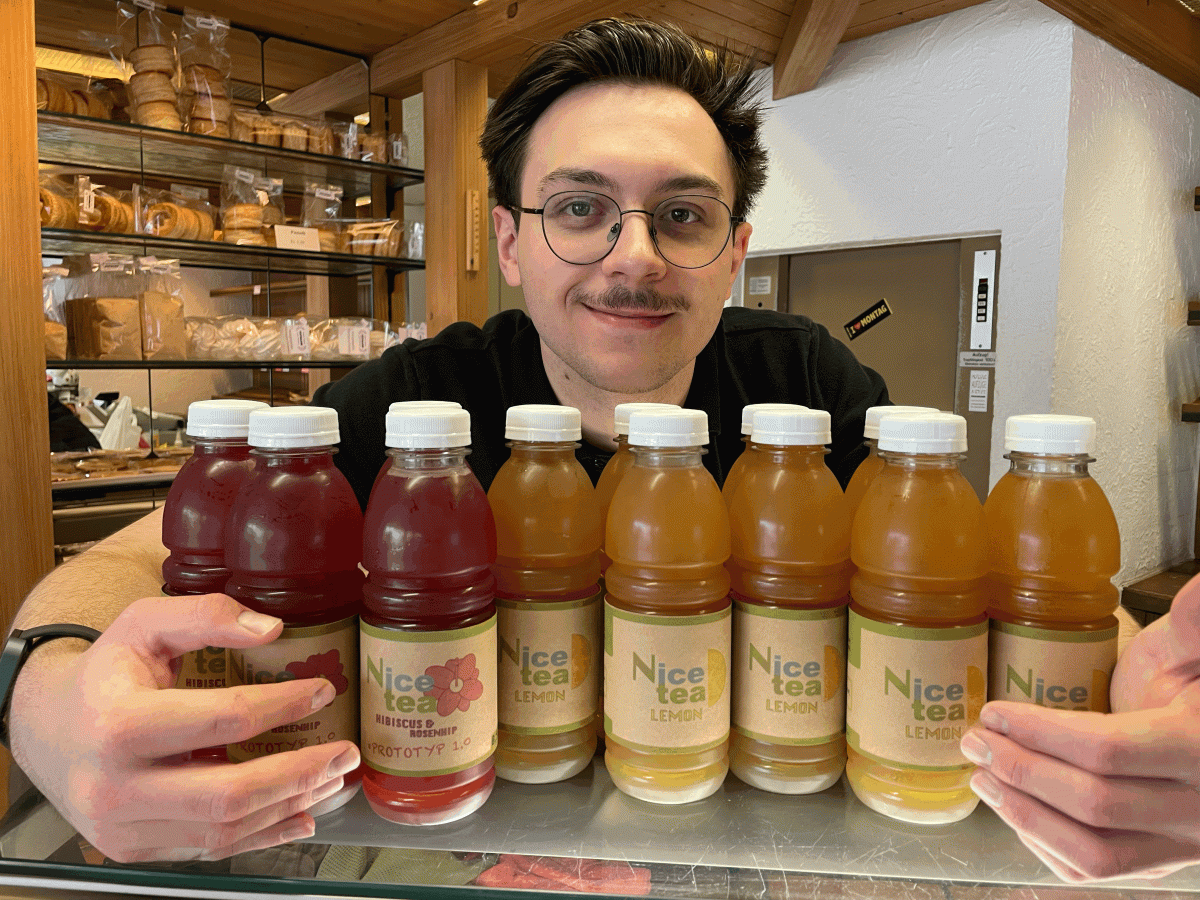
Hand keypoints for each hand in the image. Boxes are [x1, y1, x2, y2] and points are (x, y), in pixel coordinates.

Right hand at [9, 594, 360, 863]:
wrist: (48, 730)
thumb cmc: (106, 674)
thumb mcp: (145, 624)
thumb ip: (206, 616)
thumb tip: (272, 628)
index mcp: (119, 723)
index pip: (222, 720)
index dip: (282, 706)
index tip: (323, 691)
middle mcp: (116, 786)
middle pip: (228, 793)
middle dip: (299, 773)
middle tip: (344, 752)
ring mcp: (123, 827)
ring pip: (224, 829)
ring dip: (289, 805)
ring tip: (329, 778)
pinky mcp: (134, 849)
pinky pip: (210, 849)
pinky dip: (262, 835)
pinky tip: (300, 814)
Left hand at [960, 575, 1199, 882]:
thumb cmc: (1198, 684)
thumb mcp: (1194, 650)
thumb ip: (1191, 622)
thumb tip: (1196, 587)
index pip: (1107, 751)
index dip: (1039, 733)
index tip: (994, 712)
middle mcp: (1197, 806)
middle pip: (1094, 802)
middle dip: (1020, 770)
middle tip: (974, 741)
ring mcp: (1180, 843)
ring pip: (1095, 852)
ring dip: (1024, 816)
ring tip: (983, 779)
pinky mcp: (1161, 861)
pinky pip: (1100, 873)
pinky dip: (1048, 849)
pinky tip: (1017, 814)